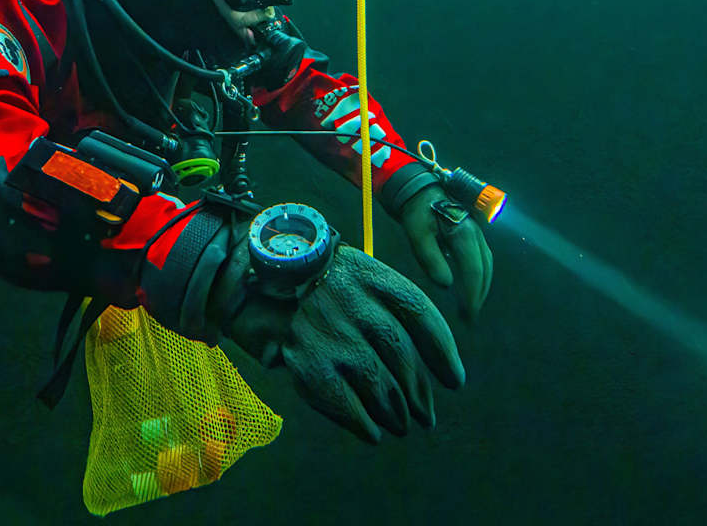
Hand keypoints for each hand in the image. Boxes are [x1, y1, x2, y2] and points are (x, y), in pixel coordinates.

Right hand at [216, 243, 464, 442]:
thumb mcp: (354, 273)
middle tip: (427, 416)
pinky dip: (366, 424)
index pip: (421, 314)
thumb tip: (430, 359)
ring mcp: (331, 334)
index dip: (444, 352)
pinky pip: (348, 404)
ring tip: (402, 425)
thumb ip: (388, 305)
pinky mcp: (309, 363)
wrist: (253, 281)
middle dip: (420, 393)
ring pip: (380, 384)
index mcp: (371, 276)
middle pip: (403, 356)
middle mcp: (354, 303)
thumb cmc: (315, 283)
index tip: (454, 380)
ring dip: (397, 413)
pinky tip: (374, 433)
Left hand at [397, 184, 493, 321]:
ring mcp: (476, 233)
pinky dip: (479, 276)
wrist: (418, 190)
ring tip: (471, 306)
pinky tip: (471, 287)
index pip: (474, 270)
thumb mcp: (417, 234)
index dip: (472, 294)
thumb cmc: (416, 212)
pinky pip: (481, 259)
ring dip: (481, 286)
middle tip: (469, 317)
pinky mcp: (472, 234)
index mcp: (464, 233)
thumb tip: (446, 285)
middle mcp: (475, 233)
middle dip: (479, 295)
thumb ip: (431, 259)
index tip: (467, 314)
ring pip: (486, 264)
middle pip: (485, 269)